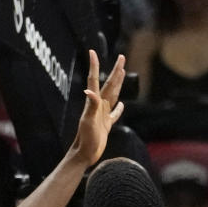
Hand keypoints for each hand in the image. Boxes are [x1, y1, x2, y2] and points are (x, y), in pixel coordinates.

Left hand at [72, 50, 125, 167]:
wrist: (84, 154)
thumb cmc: (85, 139)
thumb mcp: (88, 121)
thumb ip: (91, 105)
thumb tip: (90, 90)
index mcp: (94, 102)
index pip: (94, 80)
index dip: (94, 66)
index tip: (93, 52)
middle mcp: (98, 106)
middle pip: (109, 84)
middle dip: (115, 70)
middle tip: (122, 57)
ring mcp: (102, 115)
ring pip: (113, 95)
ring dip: (118, 83)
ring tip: (122, 73)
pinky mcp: (106, 125)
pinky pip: (114, 114)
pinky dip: (119, 109)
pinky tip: (122, 105)